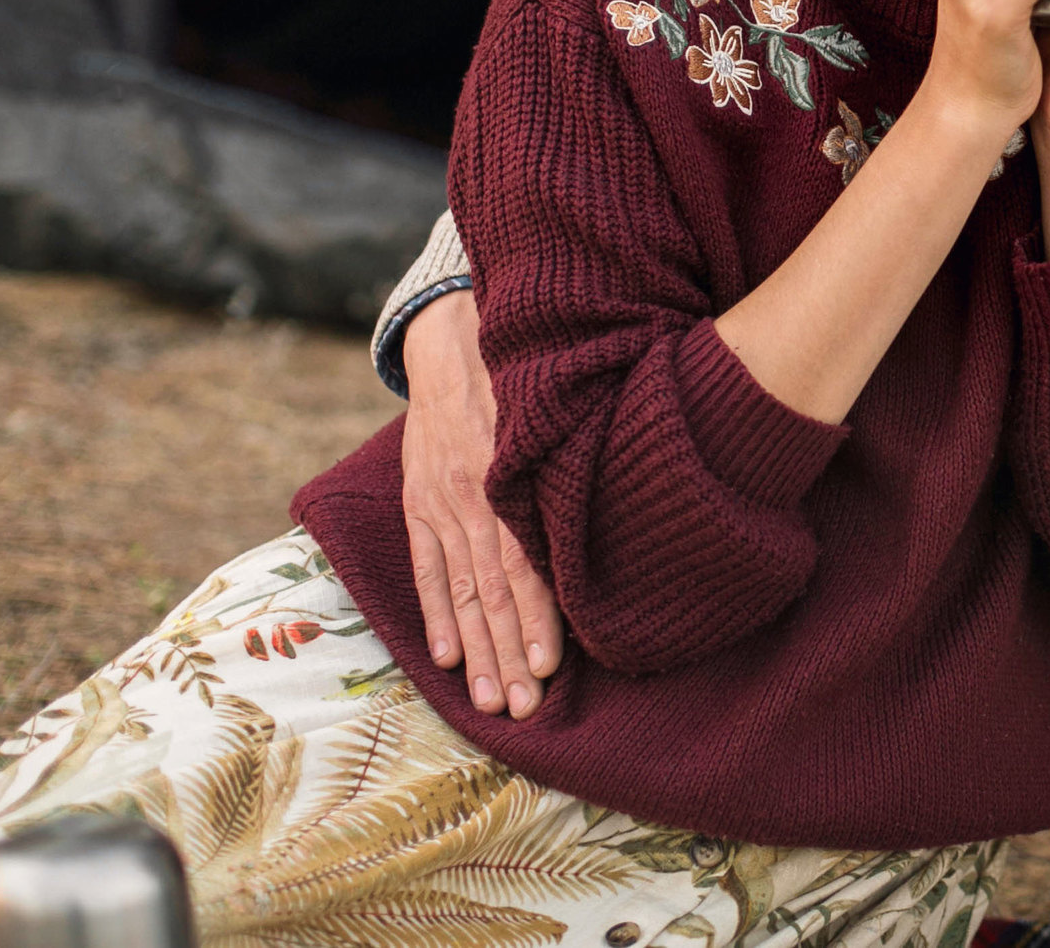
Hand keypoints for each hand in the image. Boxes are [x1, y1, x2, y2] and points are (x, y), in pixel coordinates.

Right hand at [399, 289, 562, 716]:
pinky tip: (445, 658)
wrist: (452, 342)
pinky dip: (435, 614)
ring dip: (476, 650)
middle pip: (495, 592)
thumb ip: (578, 467)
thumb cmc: (526, 383)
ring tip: (488, 700)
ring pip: (462, 591)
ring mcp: (440, 505)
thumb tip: (631, 516)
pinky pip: (426, 568)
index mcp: (512, 478)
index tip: (551, 668)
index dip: (539, 618)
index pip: (527, 564)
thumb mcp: (555, 415)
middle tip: (522, 708)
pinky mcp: (418, 505)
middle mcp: (473, 497)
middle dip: (509, 654)